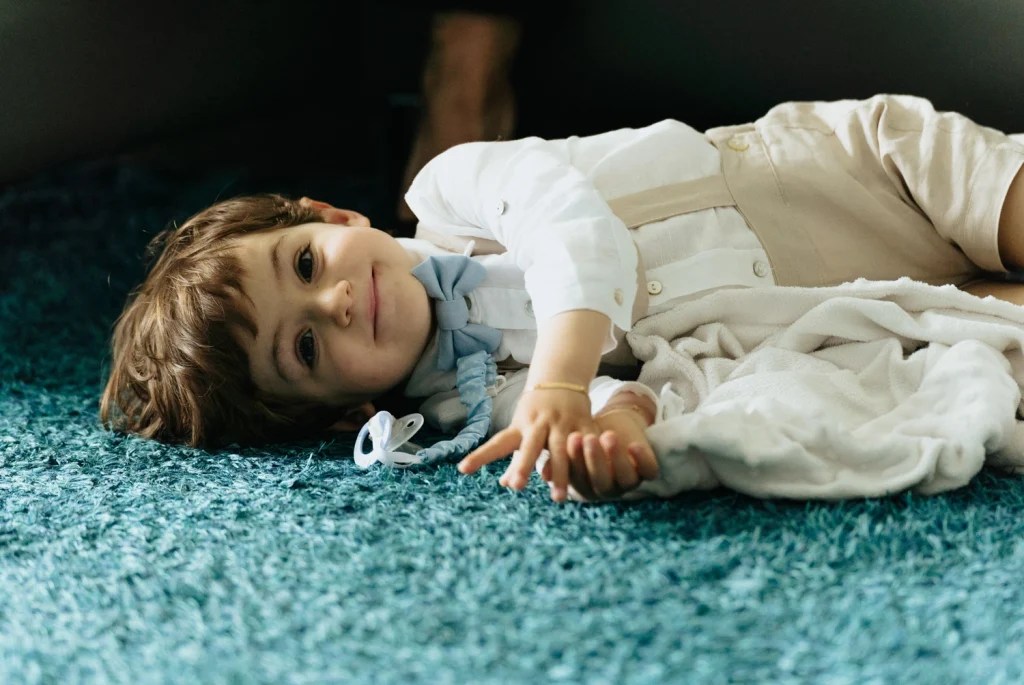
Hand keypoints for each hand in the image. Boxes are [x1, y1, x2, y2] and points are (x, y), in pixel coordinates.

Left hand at [458, 387, 596, 501]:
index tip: (462, 469)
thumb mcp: (522, 430)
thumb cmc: (537, 412)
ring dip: (560, 474)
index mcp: (521, 426)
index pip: (498, 443)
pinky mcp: (585, 423)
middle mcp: (540, 424)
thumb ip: (515, 460)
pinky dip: (588, 460)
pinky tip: (590, 477)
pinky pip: (587, 444)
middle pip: (530, 446)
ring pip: (561, 450)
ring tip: (557, 498)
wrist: (562, 379)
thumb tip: (504, 484)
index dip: (481, 456)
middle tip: (517, 487)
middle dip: (523, 465)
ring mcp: (564, 423)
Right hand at [551, 407, 658, 501]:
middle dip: (595, 461)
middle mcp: (609, 490)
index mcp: (587, 487)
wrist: (613, 426)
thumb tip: (545, 475)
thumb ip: (560, 458)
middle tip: (588, 438)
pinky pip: (650, 471)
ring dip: (617, 459)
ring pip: (627, 480)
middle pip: (602, 483)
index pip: (580, 481)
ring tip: (607, 436)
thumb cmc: (587, 437)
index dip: (576, 462)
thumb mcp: (573, 445)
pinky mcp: (648, 471)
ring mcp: (630, 482)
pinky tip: (633, 444)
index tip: (572, 439)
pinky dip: (643, 459)